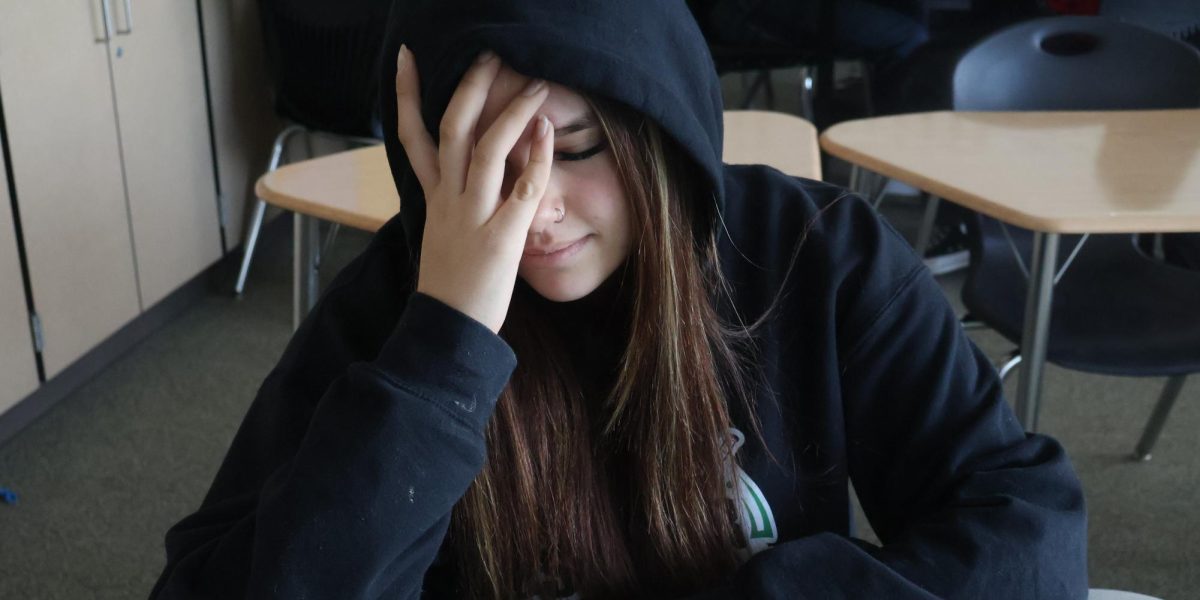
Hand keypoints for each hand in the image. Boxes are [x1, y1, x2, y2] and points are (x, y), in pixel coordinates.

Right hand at [394, 45, 553, 332]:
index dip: (407, 95)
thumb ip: (449, 204)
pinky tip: (550, 134)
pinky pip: (523, 189)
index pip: (411, 137)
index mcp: (432, 199)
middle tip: (487, 54)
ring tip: (536, 86)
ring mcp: (473, 217)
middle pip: (451, 130)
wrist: (447, 331)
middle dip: (469, 87)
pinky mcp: (501, 238)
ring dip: (512, 113)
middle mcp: (448, 200)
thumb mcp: (441, 236)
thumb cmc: (449, 288)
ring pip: (487, 150)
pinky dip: (537, 158)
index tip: (407, 59)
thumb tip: (459, 182)